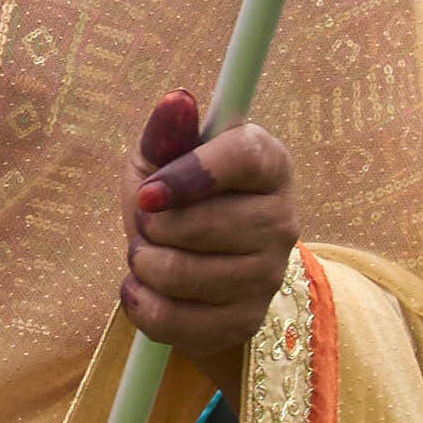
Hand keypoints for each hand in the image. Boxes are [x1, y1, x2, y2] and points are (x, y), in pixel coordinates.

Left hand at [119, 93, 298, 355]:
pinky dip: (139, 303)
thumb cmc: (173, 197)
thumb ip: (166, 131)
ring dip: (142, 263)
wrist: (190, 267)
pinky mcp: (245, 321)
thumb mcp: (160, 157)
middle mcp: (282, 219)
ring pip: (181, 274)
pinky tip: (144, 288)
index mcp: (270, 163)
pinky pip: (172, 320)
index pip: (242, 157)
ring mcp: (268, 276)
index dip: (188, 174)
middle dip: (151, 226)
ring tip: (147, 253)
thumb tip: (177, 100)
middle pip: (201, 225)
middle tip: (148, 222)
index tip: (147, 193)